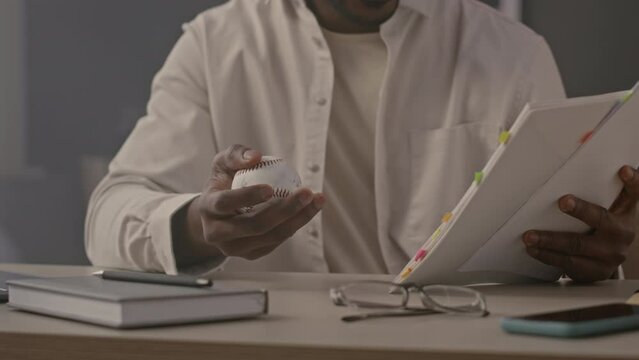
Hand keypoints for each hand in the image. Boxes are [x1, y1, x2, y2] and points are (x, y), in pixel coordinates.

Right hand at [174, 145, 323, 266]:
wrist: (218, 213)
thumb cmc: (223, 182)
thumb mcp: (223, 162)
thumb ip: (236, 154)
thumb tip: (256, 157)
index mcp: (208, 208)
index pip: (225, 203)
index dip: (248, 197)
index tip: (270, 188)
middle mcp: (217, 233)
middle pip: (254, 225)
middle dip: (285, 209)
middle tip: (306, 192)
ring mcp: (234, 248)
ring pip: (271, 236)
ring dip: (298, 219)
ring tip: (316, 199)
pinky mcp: (251, 254)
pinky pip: (277, 241)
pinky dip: (296, 225)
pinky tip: (308, 209)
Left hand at [523, 165, 638, 282]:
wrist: (606, 261)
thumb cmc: (603, 226)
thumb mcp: (611, 209)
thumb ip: (602, 190)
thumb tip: (584, 158)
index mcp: (625, 213)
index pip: (634, 194)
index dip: (633, 182)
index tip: (623, 170)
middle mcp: (621, 234)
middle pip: (601, 219)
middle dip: (581, 210)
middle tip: (563, 201)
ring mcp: (608, 255)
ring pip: (576, 246)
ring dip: (550, 240)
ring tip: (529, 235)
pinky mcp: (593, 270)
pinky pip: (567, 263)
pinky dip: (547, 256)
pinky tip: (533, 250)